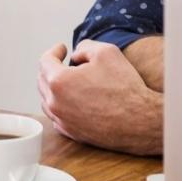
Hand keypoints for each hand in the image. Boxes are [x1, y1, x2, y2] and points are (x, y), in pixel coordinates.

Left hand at [36, 40, 162, 154]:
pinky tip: (74, 100)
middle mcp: (55, 103)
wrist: (138, 121)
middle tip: (65, 63)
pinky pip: (57, 115)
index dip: (54, 51)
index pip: (45, 61)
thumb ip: (84, 47)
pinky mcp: (71, 133)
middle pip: (42, 80)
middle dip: (52, 68)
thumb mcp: (106, 52)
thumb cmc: (124, 88)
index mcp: (59, 81)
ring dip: (54, 88)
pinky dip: (61, 105)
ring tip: (69, 80)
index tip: (63, 49)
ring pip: (47, 99)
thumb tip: (75, 56)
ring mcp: (62, 120)